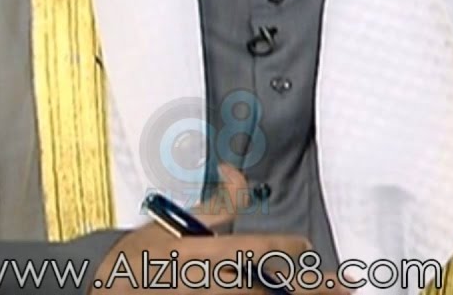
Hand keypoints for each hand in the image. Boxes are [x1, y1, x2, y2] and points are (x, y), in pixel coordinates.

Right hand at [90, 164, 344, 294]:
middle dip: (312, 290)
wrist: (105, 288)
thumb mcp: (176, 223)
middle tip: (346, 287)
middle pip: (271, 292)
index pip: (259, 250)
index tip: (307, 247)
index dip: (289, 248)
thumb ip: (215, 204)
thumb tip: (235, 170)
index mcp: (205, 254)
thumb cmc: (143, 256)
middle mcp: (210, 285)